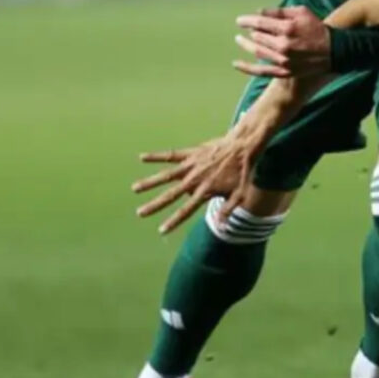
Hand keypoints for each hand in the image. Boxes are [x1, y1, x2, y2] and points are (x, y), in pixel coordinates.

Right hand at [132, 132, 259, 234]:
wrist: (243, 146)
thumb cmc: (243, 171)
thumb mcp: (239, 194)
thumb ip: (228, 209)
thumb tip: (221, 226)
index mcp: (205, 191)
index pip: (186, 210)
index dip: (174, 221)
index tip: (161, 230)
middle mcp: (194, 179)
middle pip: (170, 195)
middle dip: (155, 205)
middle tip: (140, 213)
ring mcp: (191, 165)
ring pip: (166, 175)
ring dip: (150, 182)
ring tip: (135, 188)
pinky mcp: (191, 153)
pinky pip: (170, 155)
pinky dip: (156, 156)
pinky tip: (142, 157)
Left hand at [234, 6, 331, 77]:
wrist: (333, 50)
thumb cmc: (316, 28)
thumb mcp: (301, 12)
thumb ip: (279, 11)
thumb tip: (258, 12)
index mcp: (287, 28)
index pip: (259, 23)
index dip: (247, 20)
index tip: (240, 21)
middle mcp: (283, 45)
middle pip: (257, 36)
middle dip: (251, 31)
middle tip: (248, 29)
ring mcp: (283, 60)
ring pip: (257, 51)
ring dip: (246, 44)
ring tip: (239, 40)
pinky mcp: (284, 71)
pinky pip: (261, 71)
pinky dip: (246, 68)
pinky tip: (235, 63)